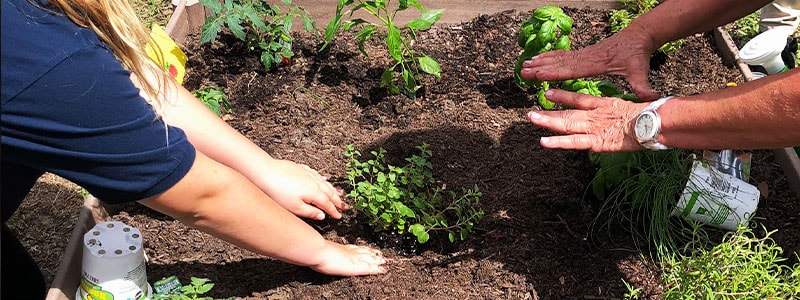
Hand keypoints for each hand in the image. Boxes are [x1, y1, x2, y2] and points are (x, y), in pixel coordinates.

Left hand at [259, 159, 346, 219]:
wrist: (265, 173)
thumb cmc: (278, 192)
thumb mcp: (294, 208)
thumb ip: (310, 212)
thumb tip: (322, 215)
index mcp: (314, 193)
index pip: (328, 204)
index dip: (334, 211)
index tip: (339, 216)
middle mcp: (314, 182)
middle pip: (329, 192)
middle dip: (337, 200)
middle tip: (344, 206)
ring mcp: (308, 174)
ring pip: (325, 182)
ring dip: (333, 189)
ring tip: (339, 193)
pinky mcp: (300, 168)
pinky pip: (316, 174)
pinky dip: (322, 178)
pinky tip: (324, 178)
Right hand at [309, 241, 386, 275]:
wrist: (318, 251)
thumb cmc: (315, 250)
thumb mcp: (320, 249)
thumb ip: (323, 250)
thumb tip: (316, 250)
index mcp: (341, 248)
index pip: (355, 248)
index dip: (363, 249)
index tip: (368, 249)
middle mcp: (350, 252)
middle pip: (365, 252)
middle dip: (373, 253)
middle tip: (381, 254)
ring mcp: (354, 259)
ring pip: (370, 259)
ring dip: (378, 261)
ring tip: (385, 261)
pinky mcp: (356, 267)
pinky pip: (369, 269)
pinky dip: (377, 269)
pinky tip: (383, 270)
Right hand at [519, 24, 660, 100]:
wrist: (638, 36)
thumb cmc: (637, 55)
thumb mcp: (640, 72)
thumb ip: (642, 87)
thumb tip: (651, 98)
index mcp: (595, 64)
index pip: (571, 70)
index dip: (554, 73)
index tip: (538, 75)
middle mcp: (586, 58)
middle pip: (559, 64)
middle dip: (540, 68)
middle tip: (523, 71)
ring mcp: (584, 54)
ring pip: (558, 58)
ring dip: (541, 62)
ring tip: (525, 65)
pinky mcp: (584, 52)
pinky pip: (563, 55)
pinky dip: (550, 57)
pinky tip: (540, 58)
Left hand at [526, 89, 647, 151]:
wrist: (654, 122)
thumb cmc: (649, 115)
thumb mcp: (634, 109)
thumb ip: (623, 111)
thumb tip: (619, 115)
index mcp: (603, 105)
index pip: (579, 99)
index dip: (563, 96)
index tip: (549, 94)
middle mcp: (594, 115)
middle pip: (567, 114)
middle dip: (548, 114)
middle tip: (530, 114)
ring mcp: (594, 128)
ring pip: (566, 125)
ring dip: (547, 122)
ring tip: (531, 119)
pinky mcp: (596, 142)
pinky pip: (574, 142)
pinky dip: (558, 142)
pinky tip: (543, 142)